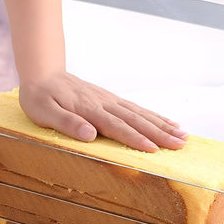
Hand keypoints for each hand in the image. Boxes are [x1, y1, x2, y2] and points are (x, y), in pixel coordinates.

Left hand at [19, 72, 187, 151]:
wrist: (43, 73)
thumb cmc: (40, 96)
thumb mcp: (43, 112)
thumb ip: (66, 123)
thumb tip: (89, 135)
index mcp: (88, 110)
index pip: (116, 126)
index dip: (135, 139)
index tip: (154, 150)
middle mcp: (103, 104)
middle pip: (135, 120)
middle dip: (159, 133)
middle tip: (181, 144)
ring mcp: (108, 99)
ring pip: (139, 113)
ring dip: (161, 124)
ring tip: (182, 134)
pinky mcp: (109, 98)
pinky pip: (135, 107)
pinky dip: (152, 114)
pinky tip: (165, 121)